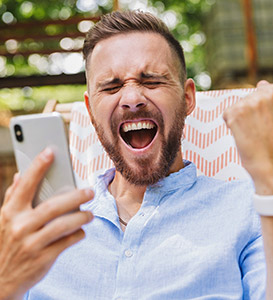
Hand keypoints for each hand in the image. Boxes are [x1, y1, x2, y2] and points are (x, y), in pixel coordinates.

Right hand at [0, 148, 93, 299]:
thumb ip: (13, 197)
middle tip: (90, 191)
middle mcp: (20, 227)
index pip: (26, 185)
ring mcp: (31, 244)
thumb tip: (20, 174)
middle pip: (53, 206)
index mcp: (10, 213)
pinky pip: (66, 242)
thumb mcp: (4, 220)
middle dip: (75, 197)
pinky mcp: (42, 259)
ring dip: (81, 217)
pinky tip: (81, 231)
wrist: (0, 281)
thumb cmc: (7, 242)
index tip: (51, 151)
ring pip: (63, 225)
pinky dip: (78, 234)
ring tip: (90, 214)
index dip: (38, 167)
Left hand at [223, 81, 272, 194]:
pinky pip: (227, 115)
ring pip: (237, 107)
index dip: (263, 111)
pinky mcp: (235, 113)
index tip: (268, 124)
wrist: (272, 168)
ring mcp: (249, 102)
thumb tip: (261, 83)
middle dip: (251, 114)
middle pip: (249, 99)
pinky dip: (231, 125)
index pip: (264, 91)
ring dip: (241, 120)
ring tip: (253, 134)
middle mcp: (265, 93)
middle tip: (260, 131)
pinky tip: (243, 135)